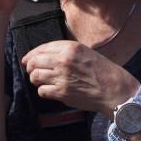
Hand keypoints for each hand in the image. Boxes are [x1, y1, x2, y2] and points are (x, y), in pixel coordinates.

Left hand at [22, 41, 140, 117]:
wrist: (113, 88)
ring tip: (41, 81)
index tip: (27, 59)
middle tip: (32, 71)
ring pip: (35, 76)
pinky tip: (50, 90)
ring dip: (35, 79)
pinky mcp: (62, 92)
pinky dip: (43, 91)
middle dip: (30, 67)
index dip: (32, 54)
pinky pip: (42, 91)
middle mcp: (64, 60)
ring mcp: (62, 77)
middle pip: (34, 62)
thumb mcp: (85, 52)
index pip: (42, 48)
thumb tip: (44, 55)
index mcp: (70, 47)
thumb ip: (66, 51)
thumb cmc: (102, 70)